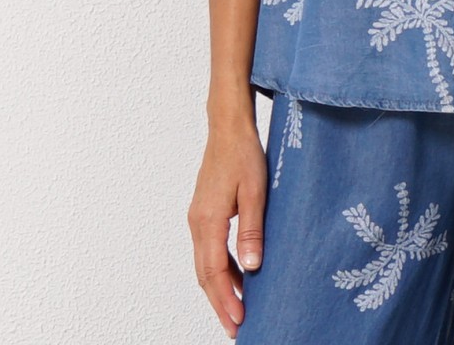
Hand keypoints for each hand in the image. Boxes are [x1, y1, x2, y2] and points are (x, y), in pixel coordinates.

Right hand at [187, 118, 267, 338]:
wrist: (228, 128)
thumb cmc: (244, 155)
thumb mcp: (255, 192)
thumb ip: (252, 230)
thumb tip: (252, 267)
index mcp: (208, 221)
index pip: (215, 272)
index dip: (226, 299)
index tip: (238, 322)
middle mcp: (198, 223)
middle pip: (205, 275)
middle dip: (220, 303)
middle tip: (236, 328)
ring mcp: (198, 218)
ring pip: (205, 264)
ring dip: (220, 288)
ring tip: (237, 309)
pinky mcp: (205, 213)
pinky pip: (210, 250)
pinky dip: (221, 268)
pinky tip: (239, 275)